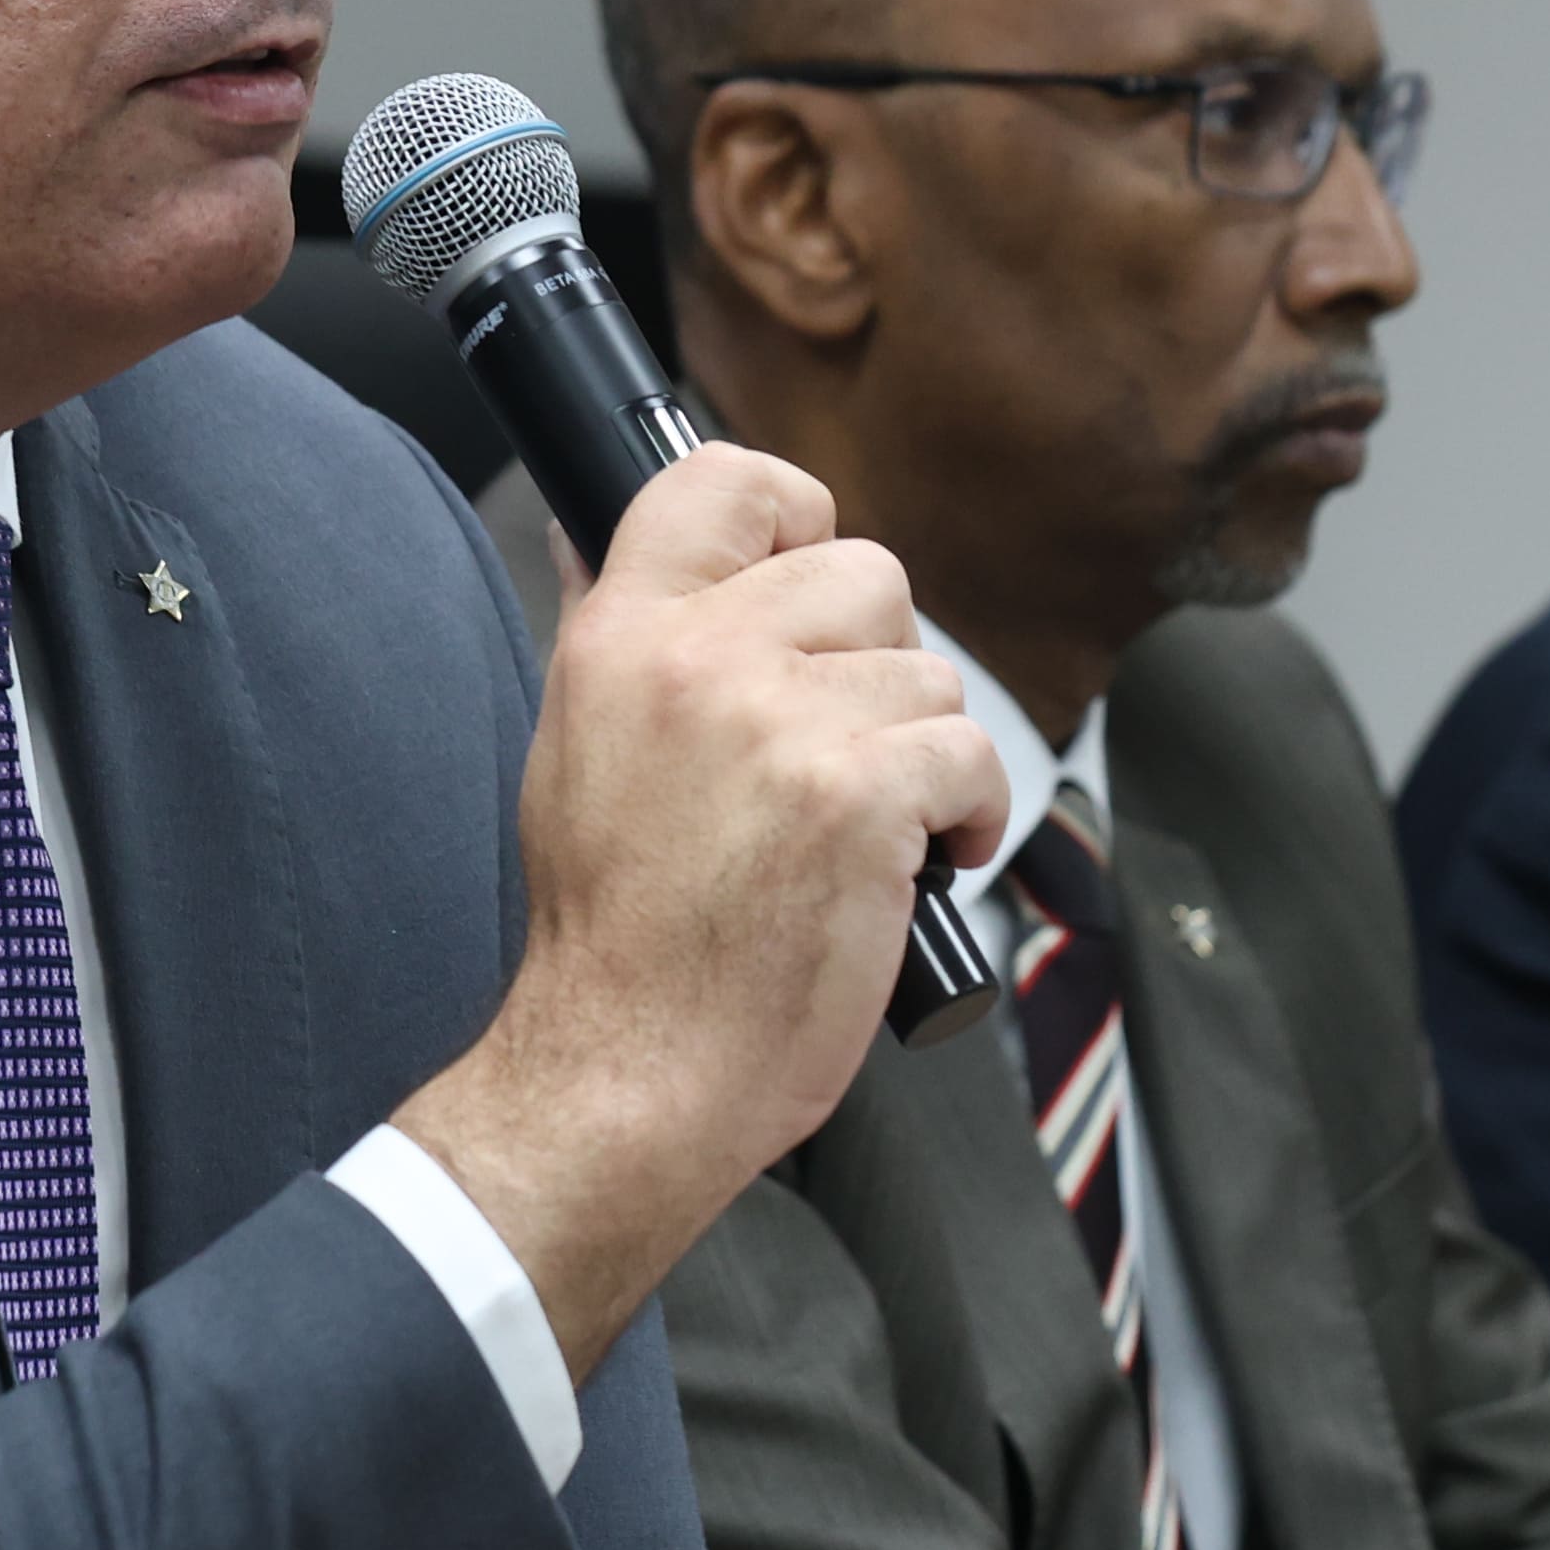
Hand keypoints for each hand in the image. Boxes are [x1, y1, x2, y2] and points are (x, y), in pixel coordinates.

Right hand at [394, 444, 1005, 1372]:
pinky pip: (974, 757)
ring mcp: (785, 723)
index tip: (809, 579)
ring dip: (923, 755)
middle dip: (880, 663)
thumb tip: (606, 532)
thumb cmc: (614, 937)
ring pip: (928, 677)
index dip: (796, 513)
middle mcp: (701, 658)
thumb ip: (616, 637)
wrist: (629, 1068)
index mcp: (623, 637)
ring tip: (868, 833)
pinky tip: (922, 868)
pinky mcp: (861, 797)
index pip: (725, 480)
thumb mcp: (575, 750)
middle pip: (866, 571)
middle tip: (845, 749)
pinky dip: (969, 818)